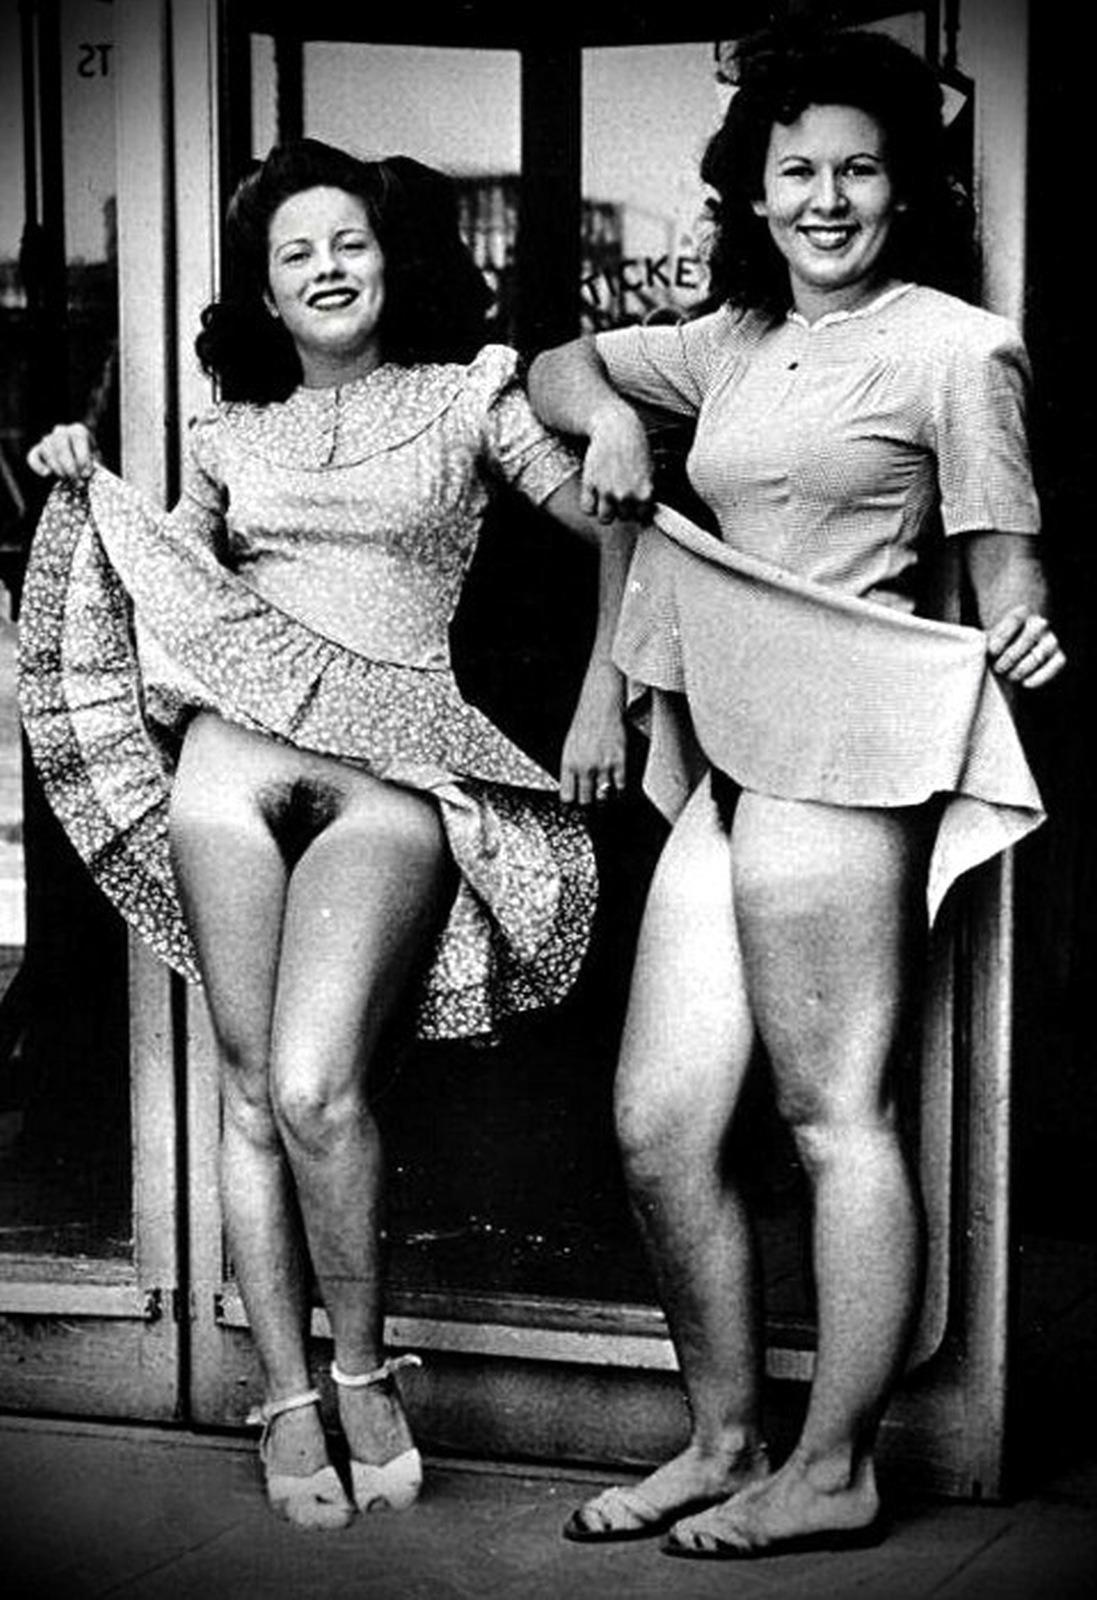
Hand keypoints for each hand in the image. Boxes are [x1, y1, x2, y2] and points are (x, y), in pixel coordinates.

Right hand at [26, 422, 96, 479]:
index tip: (86, 474)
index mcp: (79, 431)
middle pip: (61, 444)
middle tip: (77, 482)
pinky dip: (37, 466)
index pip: (78, 437)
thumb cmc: (91, 465)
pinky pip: (32, 456)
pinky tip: (47, 474)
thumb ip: (94, 465)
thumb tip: (87, 474)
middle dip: (69, 466)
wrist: (81, 469)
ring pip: (48, 450)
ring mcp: (48, 440)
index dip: (82, 457)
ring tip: (67, 479)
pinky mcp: (37, 451)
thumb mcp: (97, 463)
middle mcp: (62, 431)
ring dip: (58, 468)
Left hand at [559, 660, 627, 805]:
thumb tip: (573, 789)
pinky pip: (620, 786)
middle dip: (589, 802)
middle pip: (586, 801)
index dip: (572, 802)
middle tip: (592, 800)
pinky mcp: (619, 762)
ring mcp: (603, 766)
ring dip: (604, 797)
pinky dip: (619, 790)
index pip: (567, 796)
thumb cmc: (583, 726)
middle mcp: (584, 768)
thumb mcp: (568, 748)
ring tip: (604, 794)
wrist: (599, 709)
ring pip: (603, 796)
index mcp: (568, 764)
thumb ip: (570, 770)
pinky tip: (617, 789)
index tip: (576, 802)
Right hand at [581, 404, 653, 524]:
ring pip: (605, 518)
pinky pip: (587, 508)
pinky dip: (589, 504)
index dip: (637, 510)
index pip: (641, 517)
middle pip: (623, 518)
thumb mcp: (651, 470)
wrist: (616, 427)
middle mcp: (626, 495)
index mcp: (645, 493)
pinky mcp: (590, 484)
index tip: (634, 502)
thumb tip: (645, 514)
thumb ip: (648, 493)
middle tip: (620, 493)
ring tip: (606, 498)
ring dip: (605, 510)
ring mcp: (607, 491)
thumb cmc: (636, 446)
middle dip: (621, 508)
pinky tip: (594, 494)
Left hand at [986, 605, 1065, 687]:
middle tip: (998, 668)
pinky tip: (1025, 683)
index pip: (1014, 621)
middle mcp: (1040, 624)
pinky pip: (1054, 667)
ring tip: (1009, 676)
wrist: (1019, 643)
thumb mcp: (991, 636)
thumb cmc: (1000, 642)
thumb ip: (984, 641)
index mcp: (1022, 612)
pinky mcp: (1059, 656)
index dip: (1002, 637)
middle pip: (1026, 640)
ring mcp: (1051, 640)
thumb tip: (973, 653)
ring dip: (1022, 669)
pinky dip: (1040, 677)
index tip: (991, 651)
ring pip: (1038, 655)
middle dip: (1010, 657)